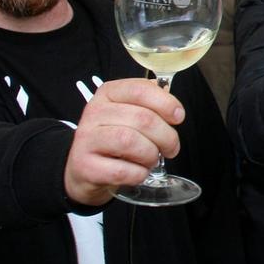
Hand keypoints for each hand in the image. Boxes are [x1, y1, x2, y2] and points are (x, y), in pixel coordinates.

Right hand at [64, 79, 185, 205]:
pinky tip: (138, 172)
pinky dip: (138, 173)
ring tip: (152, 159)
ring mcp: (86, 140)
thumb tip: (174, 107)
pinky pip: (122, 170)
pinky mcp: (85, 167)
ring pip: (130, 142)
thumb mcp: (130, 114)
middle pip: (142, 118)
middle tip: (172, 148)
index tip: (179, 117)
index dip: (166, 103)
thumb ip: (151, 105)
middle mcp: (94, 112)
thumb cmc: (115, 139)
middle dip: (166, 136)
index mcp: (108, 93)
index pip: (140, 89)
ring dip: (151, 154)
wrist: (85, 169)